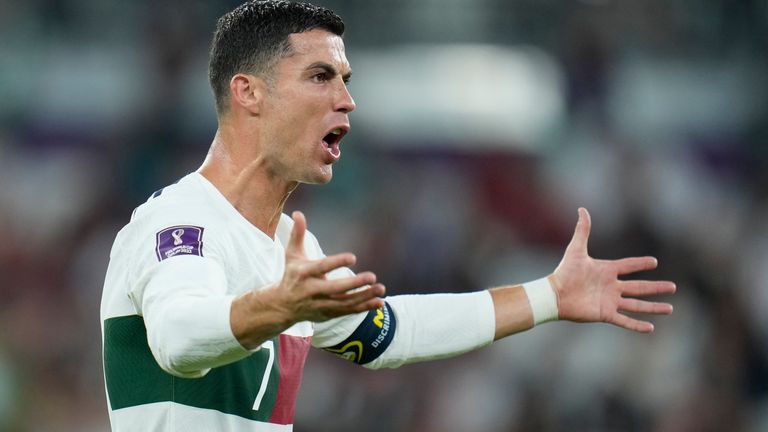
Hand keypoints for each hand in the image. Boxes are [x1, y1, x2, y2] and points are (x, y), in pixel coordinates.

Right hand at [268, 211, 385, 322]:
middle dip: (354, 284)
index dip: (337, 263)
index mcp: (304, 273)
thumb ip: (297, 234)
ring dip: (364, 297)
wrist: (283, 306)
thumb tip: (298, 212)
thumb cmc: (291, 275)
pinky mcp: (328, 314)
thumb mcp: (292, 254)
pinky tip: (379, 302)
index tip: (353, 257)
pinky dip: (364, 308)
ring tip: (381, 288)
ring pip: (344, 303)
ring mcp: (320, 304)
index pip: (322, 267)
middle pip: (335, 288)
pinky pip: (348, 311)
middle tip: (372, 276)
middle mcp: (312, 290)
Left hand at [550, 208, 675, 332]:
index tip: (654, 262)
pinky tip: (650, 327)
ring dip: (653, 307)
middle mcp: (611, 286)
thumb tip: (582, 209)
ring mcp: (610, 301)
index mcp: (607, 271)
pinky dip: (637, 325)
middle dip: (656, 288)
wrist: (555, 294)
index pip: (629, 266)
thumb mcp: (576, 249)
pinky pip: (624, 320)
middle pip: (639, 287)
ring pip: (637, 305)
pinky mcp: (605, 314)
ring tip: (670, 308)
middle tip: (673, 287)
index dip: (640, 263)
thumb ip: (582, 230)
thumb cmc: (564, 272)